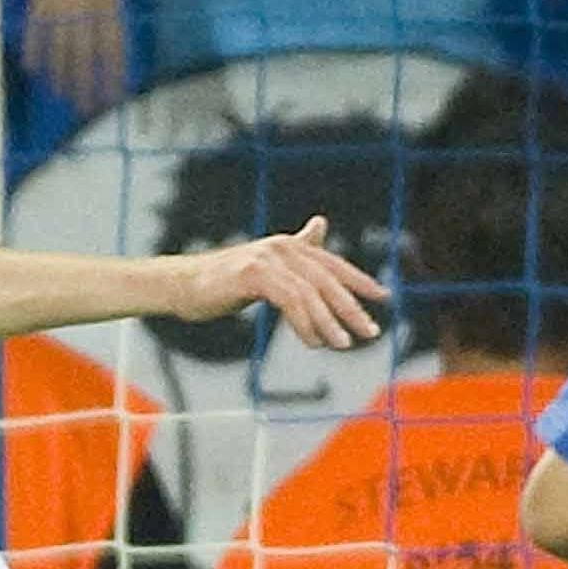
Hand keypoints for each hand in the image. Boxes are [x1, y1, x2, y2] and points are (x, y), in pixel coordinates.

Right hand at [20, 0, 127, 111]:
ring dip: (61, 75)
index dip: (115, 74)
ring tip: (62, 94)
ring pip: (60, 48)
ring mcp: (60, 5)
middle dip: (86, 84)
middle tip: (85, 109)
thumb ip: (115, 14)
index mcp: (109, 3)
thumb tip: (117, 51)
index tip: (115, 98)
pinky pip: (36, 31)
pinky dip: (34, 51)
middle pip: (86, 55)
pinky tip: (34, 69)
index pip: (115, 48)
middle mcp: (85, 9)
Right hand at [165, 217, 386, 350]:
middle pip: (327, 279)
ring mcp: (267, 259)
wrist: (183, 285)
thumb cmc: (224, 281)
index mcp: (289, 246)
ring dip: (331, 322)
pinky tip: (314, 341)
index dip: (359, 280)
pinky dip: (306, 323)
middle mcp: (282, 247)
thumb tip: (320, 224)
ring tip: (344, 344)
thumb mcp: (266, 266)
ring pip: (311, 293)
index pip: (333, 264)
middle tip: (370, 331)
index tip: (384, 297)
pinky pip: (290, 301)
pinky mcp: (253, 274)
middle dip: (352, 307)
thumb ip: (296, 250)